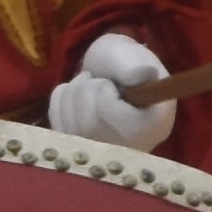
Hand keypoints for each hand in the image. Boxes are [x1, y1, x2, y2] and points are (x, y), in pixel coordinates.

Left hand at [46, 36, 177, 155]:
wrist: (112, 70)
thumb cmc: (126, 63)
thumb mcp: (132, 57)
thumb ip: (134, 66)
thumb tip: (140, 75)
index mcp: (153, 126)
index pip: (113, 116)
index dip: (105, 90)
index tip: (114, 83)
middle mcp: (130, 149)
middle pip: (89, 123)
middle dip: (87, 88)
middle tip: (100, 79)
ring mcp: (103, 154)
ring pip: (71, 125)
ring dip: (74, 91)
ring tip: (91, 85)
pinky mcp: (79, 151)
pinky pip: (57, 123)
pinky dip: (62, 101)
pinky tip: (78, 97)